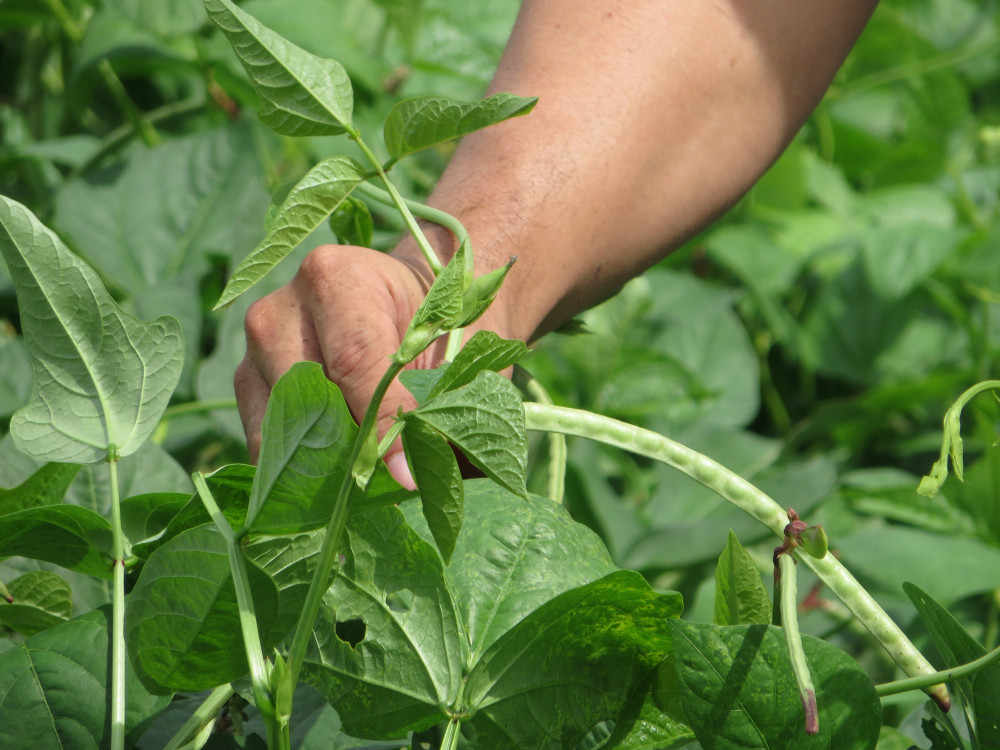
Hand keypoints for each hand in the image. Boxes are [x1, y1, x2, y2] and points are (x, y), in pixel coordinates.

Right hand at [235, 244, 439, 488]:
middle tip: (387, 488)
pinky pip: (267, 438)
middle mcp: (282, 307)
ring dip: (321, 464)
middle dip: (348, 450)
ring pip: (280, 426)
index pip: (352, 363)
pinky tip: (336, 483)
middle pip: (308, 398)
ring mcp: (255, 346)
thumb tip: (414, 469)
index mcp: (336, 278)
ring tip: (364, 490)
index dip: (379, 424)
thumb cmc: (430, 320)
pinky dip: (301, 466)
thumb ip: (437, 394)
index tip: (405, 474)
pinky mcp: (248, 381)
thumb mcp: (447, 343)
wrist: (399, 296)